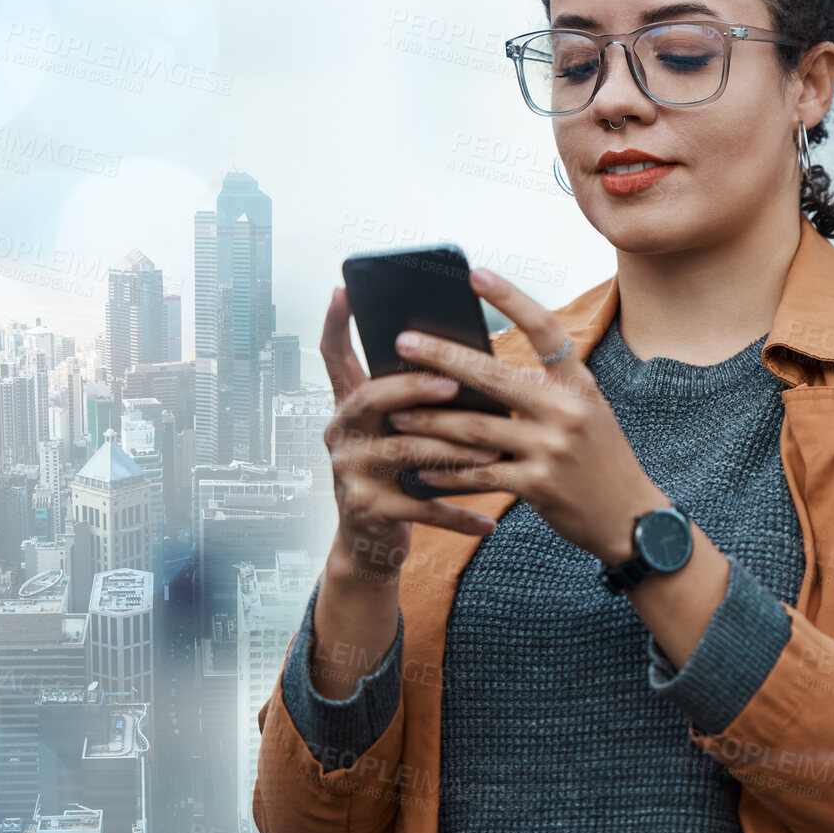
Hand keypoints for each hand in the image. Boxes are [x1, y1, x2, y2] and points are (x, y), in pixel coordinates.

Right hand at [318, 284, 502, 578]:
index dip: (336, 323)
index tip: (343, 290)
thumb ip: (428, 401)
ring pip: (405, 452)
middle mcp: (342, 434)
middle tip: (454, 384)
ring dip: (454, 450)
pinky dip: (459, 513)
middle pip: (371, 398)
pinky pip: (421, 506)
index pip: (334, 357)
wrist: (370, 543)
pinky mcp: (369, 510)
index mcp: (351, 407)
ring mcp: (351, 472)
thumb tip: (499, 366)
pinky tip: (489, 519)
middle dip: (414, 388)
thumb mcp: (402, 432)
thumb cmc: (399, 475)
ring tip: (495, 450)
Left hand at [382, 268, 666, 564]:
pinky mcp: (539, 486)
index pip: (545, 328)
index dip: (511, 298)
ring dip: (430, 422)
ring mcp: (553, 449)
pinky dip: (447, 472)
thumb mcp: (586, 411)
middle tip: (402, 342)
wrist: (631, 518)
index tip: (475, 273)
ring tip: (396, 413)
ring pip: (476, 429)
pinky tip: (420, 468)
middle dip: (441, 357)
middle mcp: (567, 410)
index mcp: (579, 383)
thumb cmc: (600, 457)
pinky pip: (480, 475)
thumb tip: (493, 366)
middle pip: (493, 376)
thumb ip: (545, 388)